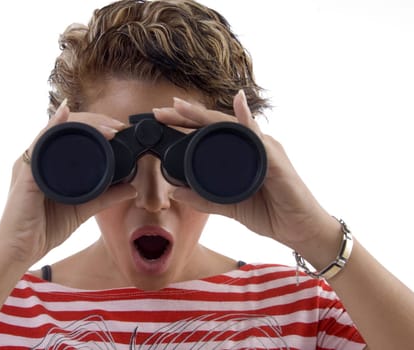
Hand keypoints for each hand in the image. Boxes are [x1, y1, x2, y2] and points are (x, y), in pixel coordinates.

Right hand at [0, 101, 136, 264]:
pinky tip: (65, 115)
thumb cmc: (44, 228)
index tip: (118, 129)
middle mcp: (37, 158)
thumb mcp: (83, 209)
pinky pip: (38, 143)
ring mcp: (29, 163)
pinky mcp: (24, 173)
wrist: (20, 250)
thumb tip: (131, 189)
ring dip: (83, 124)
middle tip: (118, 127)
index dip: (95, 126)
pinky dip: (52, 126)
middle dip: (94, 121)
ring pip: (56, 130)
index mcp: (48, 163)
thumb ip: (105, 197)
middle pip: (65, 126)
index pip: (71, 133)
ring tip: (107, 128)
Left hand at [153, 91, 336, 249]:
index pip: (211, 132)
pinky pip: (260, 140)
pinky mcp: (277, 161)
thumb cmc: (271, 212)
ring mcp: (266, 149)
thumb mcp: (230, 206)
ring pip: (234, 126)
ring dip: (207, 115)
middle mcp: (254, 144)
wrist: (301, 230)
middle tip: (164, 108)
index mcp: (243, 152)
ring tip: (184, 107)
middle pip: (219, 123)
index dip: (188, 123)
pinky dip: (249, 124)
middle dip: (190, 114)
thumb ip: (205, 199)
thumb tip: (176, 192)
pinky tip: (239, 107)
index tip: (162, 116)